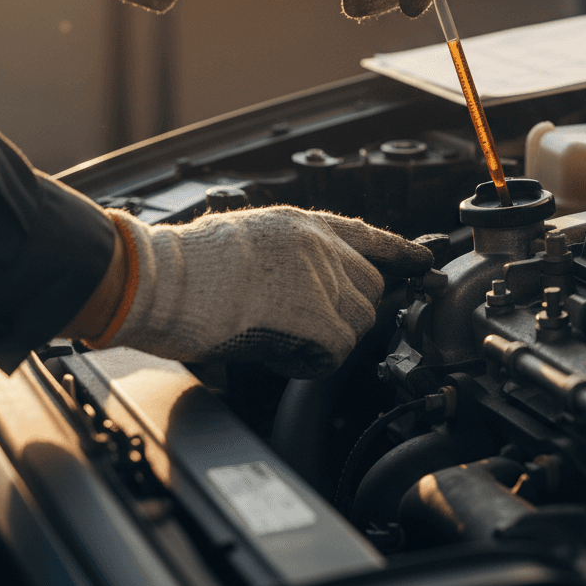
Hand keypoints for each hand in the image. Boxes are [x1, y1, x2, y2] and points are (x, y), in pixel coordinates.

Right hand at [81, 206, 433, 377]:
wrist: (161, 279)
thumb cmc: (186, 265)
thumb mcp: (248, 238)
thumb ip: (289, 255)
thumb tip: (306, 285)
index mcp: (302, 225)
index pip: (369, 236)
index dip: (400, 251)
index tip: (423, 260)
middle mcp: (321, 247)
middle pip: (370, 287)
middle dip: (349, 310)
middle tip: (311, 326)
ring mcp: (323, 280)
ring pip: (358, 321)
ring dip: (329, 337)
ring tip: (281, 335)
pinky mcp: (317, 317)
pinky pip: (337, 351)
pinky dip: (312, 361)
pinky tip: (281, 352)